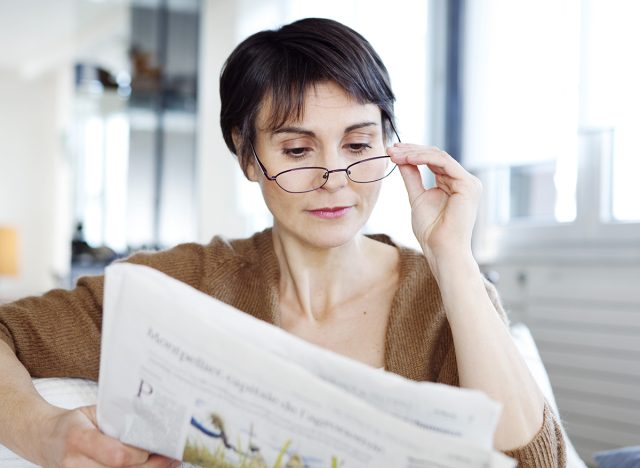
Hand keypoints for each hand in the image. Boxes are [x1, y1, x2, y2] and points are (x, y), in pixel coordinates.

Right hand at [38, 405, 178, 467]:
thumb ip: (118, 419)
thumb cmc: (73, 423)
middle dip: (152, 466)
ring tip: (168, 462)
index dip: (141, 455)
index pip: (116, 455)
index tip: (157, 446)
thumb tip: (153, 421)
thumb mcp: (93, 413)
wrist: (42, 438)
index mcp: (79, 438)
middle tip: (173, 456)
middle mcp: (75, 464)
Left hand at [388, 143, 481, 267]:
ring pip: (438, 156)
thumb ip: (412, 177)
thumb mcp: (417, 198)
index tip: (391, 152)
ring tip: (394, 154)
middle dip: (411, 150)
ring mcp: (468, 182)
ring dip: (413, 152)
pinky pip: (443, 162)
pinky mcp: (467, 184)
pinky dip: (423, 158)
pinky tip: (406, 159)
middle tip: (390, 149)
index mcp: (455, 184)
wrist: (442, 250)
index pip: (433, 161)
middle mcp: (464, 181)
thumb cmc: (431, 232)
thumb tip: (400, 159)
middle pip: (436, 155)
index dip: (412, 154)